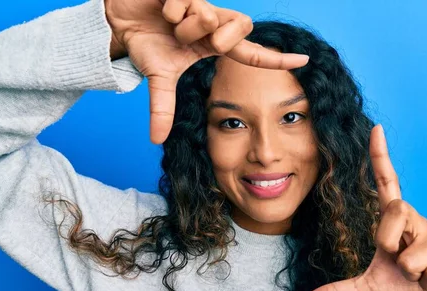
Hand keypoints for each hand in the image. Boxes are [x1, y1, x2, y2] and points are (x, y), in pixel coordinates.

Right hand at [104, 0, 309, 143]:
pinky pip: (186, 3)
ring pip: (210, 17)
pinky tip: (163, 7)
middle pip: (237, 30)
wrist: (122, 17)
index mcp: (215, 44)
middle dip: (217, 38)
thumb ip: (163, 107)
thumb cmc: (147, 41)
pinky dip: (171, 10)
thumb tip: (157, 140)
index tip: (304, 60)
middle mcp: (216, 22)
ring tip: (170, 23)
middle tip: (193, 40)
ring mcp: (205, 3)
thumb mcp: (159, 76)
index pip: (252, 53)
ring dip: (185, 26)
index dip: (277, 59)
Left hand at [303, 124, 426, 290]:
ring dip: (413, 275)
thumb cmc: (403, 286)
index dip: (380, 158)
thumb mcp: (370, 288)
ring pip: (415, 256)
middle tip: (398, 262)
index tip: (376, 129)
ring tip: (420, 276)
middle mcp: (418, 221)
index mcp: (396, 223)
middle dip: (390, 243)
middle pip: (397, 211)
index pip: (388, 184)